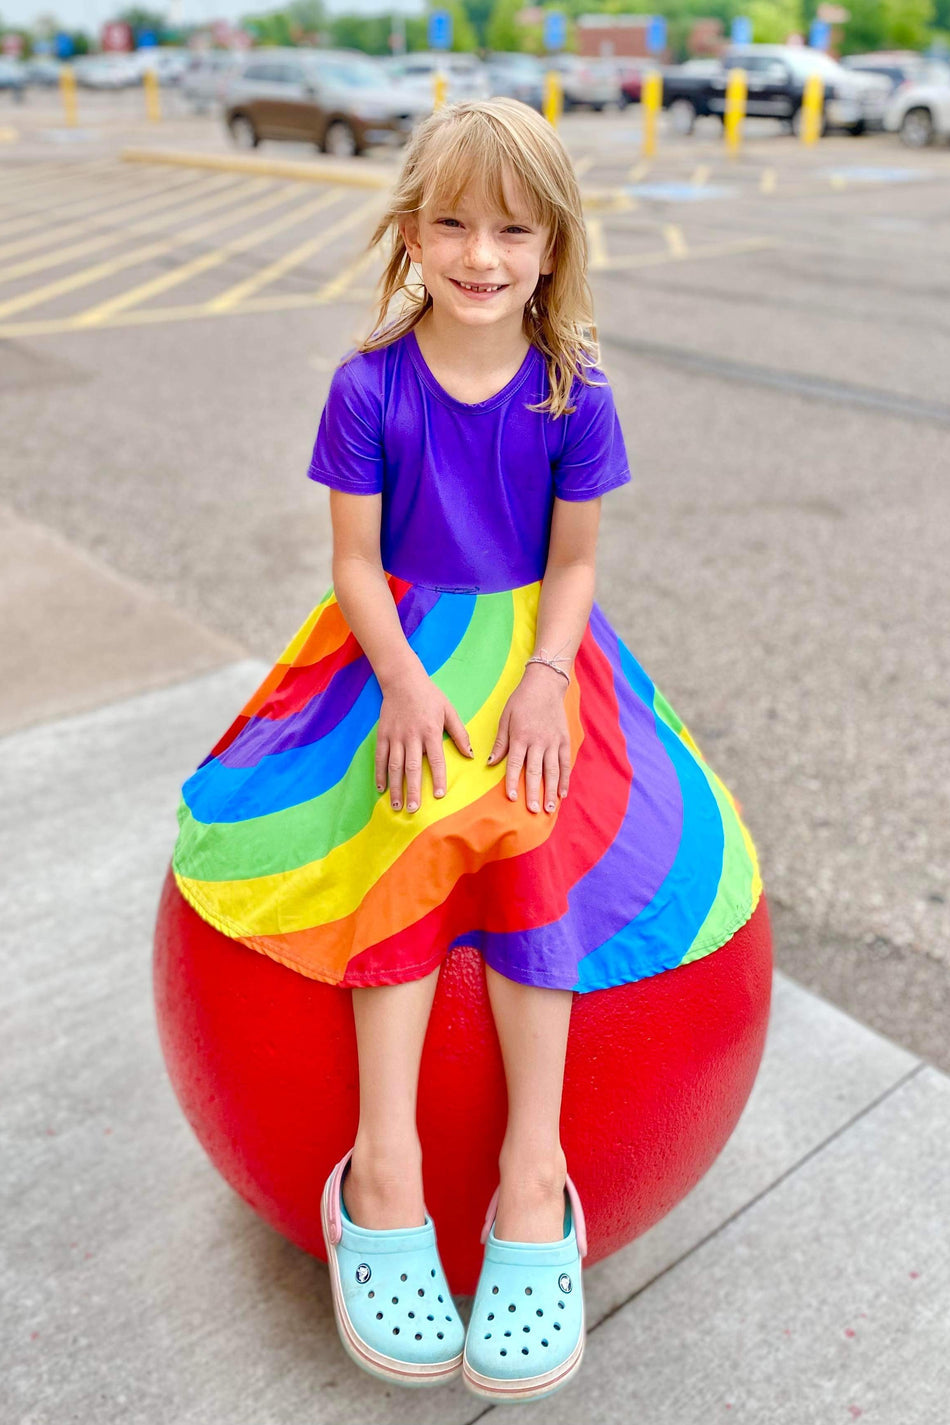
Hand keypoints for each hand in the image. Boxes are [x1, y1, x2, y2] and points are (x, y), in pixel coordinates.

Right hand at [376, 666, 472, 811]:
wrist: (403, 680)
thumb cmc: (430, 696)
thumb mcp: (449, 711)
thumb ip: (459, 733)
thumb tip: (470, 755)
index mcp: (431, 731)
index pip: (436, 759)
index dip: (438, 778)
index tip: (440, 795)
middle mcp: (412, 736)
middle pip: (412, 768)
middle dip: (413, 790)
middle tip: (414, 809)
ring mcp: (395, 736)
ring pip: (394, 766)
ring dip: (396, 787)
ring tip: (397, 805)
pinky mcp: (383, 734)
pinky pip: (380, 758)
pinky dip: (380, 774)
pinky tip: (381, 789)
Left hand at [487, 664, 570, 813]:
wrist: (545, 684)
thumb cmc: (521, 701)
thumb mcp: (505, 718)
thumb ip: (500, 743)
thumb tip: (490, 762)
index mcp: (520, 736)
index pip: (514, 764)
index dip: (512, 781)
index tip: (511, 798)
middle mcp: (537, 741)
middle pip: (535, 771)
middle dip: (533, 792)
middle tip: (532, 810)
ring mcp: (553, 741)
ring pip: (552, 770)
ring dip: (550, 791)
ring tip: (548, 808)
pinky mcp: (564, 740)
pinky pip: (565, 763)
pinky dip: (564, 779)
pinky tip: (562, 794)